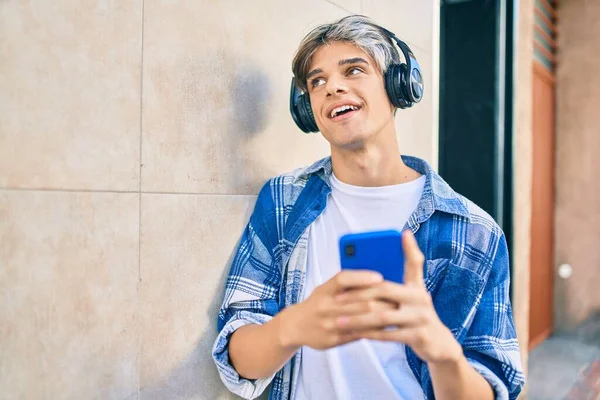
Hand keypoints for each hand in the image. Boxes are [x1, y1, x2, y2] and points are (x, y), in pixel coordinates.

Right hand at [280, 270, 396, 349]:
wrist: (295, 326)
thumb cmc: (318, 303)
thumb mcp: (325, 289)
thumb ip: (345, 285)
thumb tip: (376, 279)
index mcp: (324, 290)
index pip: (343, 279)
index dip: (361, 277)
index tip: (380, 277)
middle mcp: (325, 306)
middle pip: (358, 301)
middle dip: (382, 300)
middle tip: (400, 297)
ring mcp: (329, 324)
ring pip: (361, 320)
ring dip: (382, 315)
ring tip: (397, 311)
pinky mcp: (333, 339)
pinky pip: (358, 334)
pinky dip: (373, 330)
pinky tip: (386, 327)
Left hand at [334, 231, 462, 363]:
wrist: (438, 344)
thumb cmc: (416, 315)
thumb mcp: (412, 295)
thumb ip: (398, 279)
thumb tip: (382, 258)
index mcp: (418, 286)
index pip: (414, 263)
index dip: (410, 248)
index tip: (402, 234)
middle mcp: (422, 298)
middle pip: (385, 290)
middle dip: (358, 293)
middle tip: (337, 297)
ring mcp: (421, 318)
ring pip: (383, 316)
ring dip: (358, 319)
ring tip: (339, 321)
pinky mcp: (418, 336)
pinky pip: (388, 335)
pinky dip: (370, 334)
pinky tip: (355, 333)